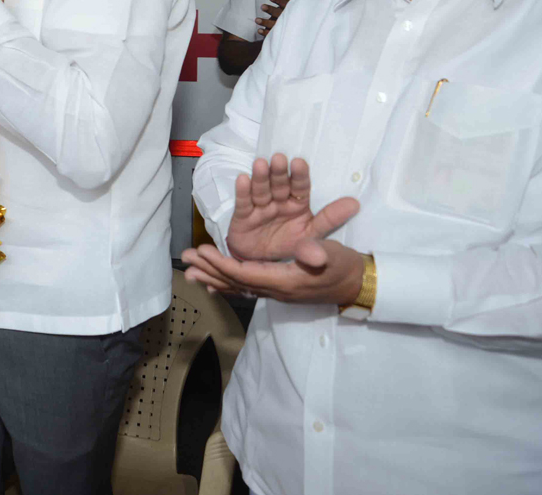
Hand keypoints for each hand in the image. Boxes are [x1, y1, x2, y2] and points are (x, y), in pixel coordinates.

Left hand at [181, 240, 366, 305]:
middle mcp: (274, 289)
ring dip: (213, 277)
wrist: (355, 284)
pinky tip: (213, 285)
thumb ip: (317, 253)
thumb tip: (307, 251)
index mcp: (283, 281)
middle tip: (186, 260)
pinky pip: (245, 287)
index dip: (221, 264)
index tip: (202, 252)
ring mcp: (274, 291)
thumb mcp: (332, 255)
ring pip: (236, 286)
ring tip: (191, 272)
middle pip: (234, 282)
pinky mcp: (277, 288)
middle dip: (209, 270)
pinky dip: (226, 284)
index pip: (244, 274)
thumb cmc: (342, 266)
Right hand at [225, 153, 358, 261]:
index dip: (300, 176)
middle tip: (279, 159)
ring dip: (260, 177)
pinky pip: (243, 203)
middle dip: (279, 172)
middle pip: (279, 185)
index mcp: (297, 203)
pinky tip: (243, 179)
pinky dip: (243, 191)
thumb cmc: (288, 243)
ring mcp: (260, 207)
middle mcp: (278, 201)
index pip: (300, 187)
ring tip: (260, 164)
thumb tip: (355, 203)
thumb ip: (330, 218)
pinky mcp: (242, 216)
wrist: (261, 262)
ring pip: (261, 190)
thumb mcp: (311, 233)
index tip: (299, 163)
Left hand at [256, 0, 291, 36]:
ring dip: (265, 22)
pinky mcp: (280, 35)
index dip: (278, 0)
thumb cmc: (293, 14)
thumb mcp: (291, 5)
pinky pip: (272, 35)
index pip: (285, 3)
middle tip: (262, 6)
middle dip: (271, 10)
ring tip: (256, 20)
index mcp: (291, 10)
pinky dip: (265, 33)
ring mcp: (284, 27)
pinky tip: (259, 30)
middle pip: (279, 14)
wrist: (300, 30)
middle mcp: (288, 18)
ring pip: (274, 25)